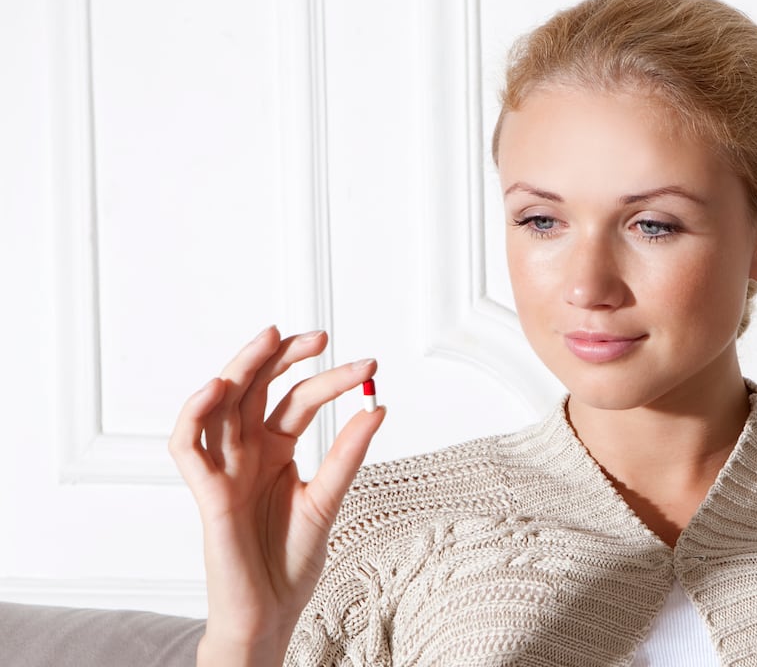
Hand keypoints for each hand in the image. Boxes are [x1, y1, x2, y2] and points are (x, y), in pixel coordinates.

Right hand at [169, 326, 384, 665]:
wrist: (271, 612)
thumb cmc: (292, 561)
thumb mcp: (329, 499)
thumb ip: (347, 455)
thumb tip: (378, 407)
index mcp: (278, 450)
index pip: (298, 398)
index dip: (329, 378)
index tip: (368, 366)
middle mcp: (248, 452)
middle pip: (257, 388)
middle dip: (284, 356)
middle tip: (320, 335)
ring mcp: (225, 468)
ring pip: (221, 404)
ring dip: (241, 367)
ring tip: (270, 338)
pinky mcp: (206, 492)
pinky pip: (186, 446)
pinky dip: (194, 414)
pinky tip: (218, 387)